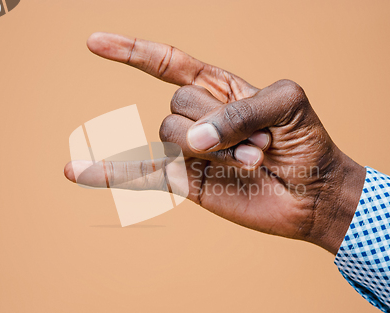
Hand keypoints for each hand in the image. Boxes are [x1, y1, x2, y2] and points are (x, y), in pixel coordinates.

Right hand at [64, 33, 365, 253]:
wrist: (315, 192)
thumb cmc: (306, 141)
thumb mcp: (287, 102)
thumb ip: (241, 109)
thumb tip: (191, 141)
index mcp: (218, 89)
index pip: (166, 64)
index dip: (132, 52)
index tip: (95, 43)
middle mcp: (199, 117)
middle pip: (176, 105)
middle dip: (220, 124)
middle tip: (261, 143)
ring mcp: (190, 151)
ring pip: (169, 137)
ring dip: (214, 149)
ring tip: (252, 161)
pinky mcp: (187, 182)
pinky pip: (141, 176)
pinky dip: (109, 174)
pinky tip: (75, 171)